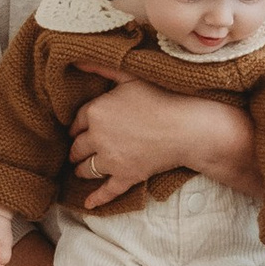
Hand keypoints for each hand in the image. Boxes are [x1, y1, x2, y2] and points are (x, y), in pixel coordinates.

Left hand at [68, 71, 257, 208]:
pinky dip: (96, 199)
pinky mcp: (126, 176)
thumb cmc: (161, 96)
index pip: (76, 122)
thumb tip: (77, 61)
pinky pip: (106, 191)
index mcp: (96, 111)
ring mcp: (111, 160)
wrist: (188, 127)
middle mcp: (97, 137)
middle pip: (77, 148)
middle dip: (77, 150)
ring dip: (83, 170)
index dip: (79, 127)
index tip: (81, 130)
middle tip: (79, 152)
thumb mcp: (129, 77)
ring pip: (86, 170)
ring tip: (83, 170)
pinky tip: (88, 204)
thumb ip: (101, 68)